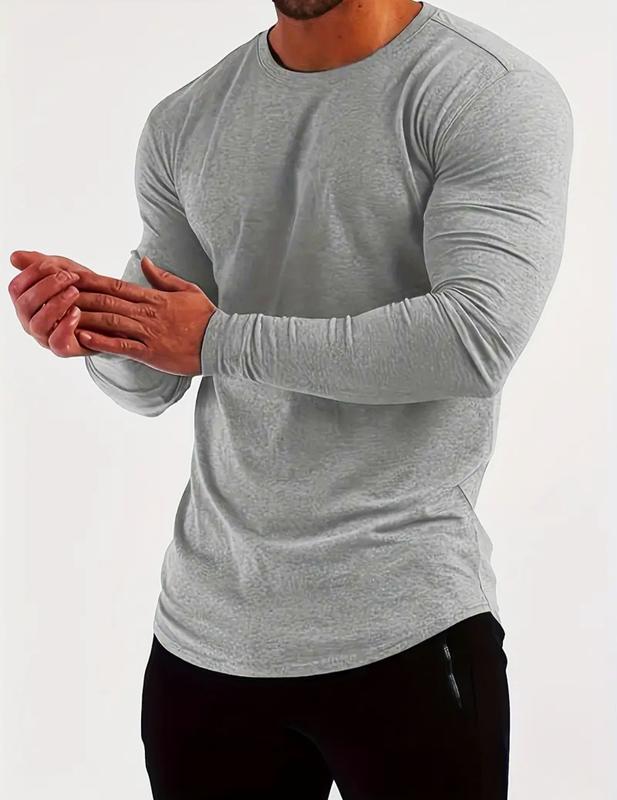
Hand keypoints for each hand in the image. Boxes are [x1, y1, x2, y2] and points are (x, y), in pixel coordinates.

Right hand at [8, 251, 92, 354]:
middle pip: (24, 305)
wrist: (111, 313)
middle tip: (70, 278)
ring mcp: (46, 337)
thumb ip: (43, 264)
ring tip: (75, 292)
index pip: (16, 287)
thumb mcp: (65, 272)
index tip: (55, 265)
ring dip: (56, 304)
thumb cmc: (84, 292)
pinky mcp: (65, 349)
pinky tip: (77, 311)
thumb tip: (14, 257)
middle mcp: (31, 321)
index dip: (33, 273)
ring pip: (38, 324)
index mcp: (27, 302)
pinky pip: (57, 343)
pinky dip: (66, 326)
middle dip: (47, 287)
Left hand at [9, 250, 217, 374]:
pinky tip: (83, 338)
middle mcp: (147, 313)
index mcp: (153, 298)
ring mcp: (149, 333)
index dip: (90, 279)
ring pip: (111, 321)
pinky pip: (123, 346)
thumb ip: (162, 277)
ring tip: (60, 313)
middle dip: (79, 294)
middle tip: (53, 290)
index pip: (116, 284)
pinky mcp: (152, 353)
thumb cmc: (207, 318)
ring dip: (85, 316)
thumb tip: (145, 261)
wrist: (223, 343)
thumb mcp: (187, 290)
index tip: (69, 273)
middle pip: (107, 300)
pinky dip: (102, 341)